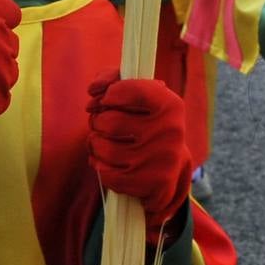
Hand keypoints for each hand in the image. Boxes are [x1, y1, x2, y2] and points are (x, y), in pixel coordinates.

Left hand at [87, 70, 191, 242]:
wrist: (167, 167)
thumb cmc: (143, 123)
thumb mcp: (136, 95)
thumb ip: (112, 79)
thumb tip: (94, 89)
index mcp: (170, 105)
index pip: (129, 90)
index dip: (109, 94)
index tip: (106, 99)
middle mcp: (170, 131)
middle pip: (107, 121)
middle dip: (97, 122)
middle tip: (102, 125)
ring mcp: (162, 160)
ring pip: (102, 147)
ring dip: (95, 145)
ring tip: (103, 144)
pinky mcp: (151, 185)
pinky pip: (105, 173)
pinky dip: (100, 167)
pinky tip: (108, 164)